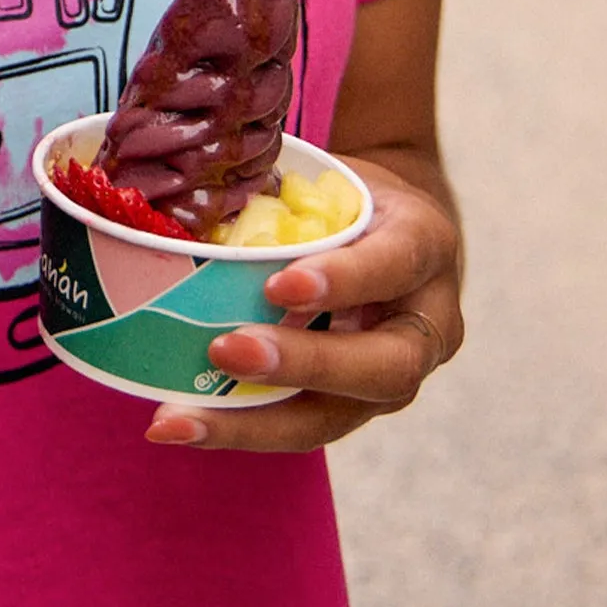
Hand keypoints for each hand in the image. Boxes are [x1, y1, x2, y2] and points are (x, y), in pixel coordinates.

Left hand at [143, 147, 462, 451]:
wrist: (389, 232)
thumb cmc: (352, 198)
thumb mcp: (335, 180)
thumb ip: (284, 192)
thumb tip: (184, 198)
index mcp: (425, 245)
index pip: (395, 264)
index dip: (344, 279)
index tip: (279, 284)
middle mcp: (427, 323)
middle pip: (384, 366)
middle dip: (303, 365)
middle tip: (225, 350)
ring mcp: (395, 376)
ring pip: (338, 415)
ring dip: (254, 421)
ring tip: (178, 419)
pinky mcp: (355, 406)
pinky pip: (303, 425)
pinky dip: (239, 427)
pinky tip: (181, 423)